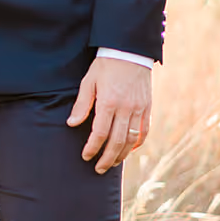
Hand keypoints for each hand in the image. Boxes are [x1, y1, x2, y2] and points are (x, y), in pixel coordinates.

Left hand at [67, 58, 151, 173]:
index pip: (100, 133)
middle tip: (98, 169)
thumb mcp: (88, 81)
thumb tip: (72, 123)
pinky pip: (144, 130)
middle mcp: (126, 108)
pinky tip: (130, 150)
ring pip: (132, 140)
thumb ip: (82, 104)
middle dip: (107, 158)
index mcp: (109, 102)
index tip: (86, 156)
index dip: (92, 147)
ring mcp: (139, 109)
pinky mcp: (147, 107)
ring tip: (112, 163)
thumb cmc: (105, 66)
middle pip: (117, 141)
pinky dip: (137, 143)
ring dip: (122, 155)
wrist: (130, 51)